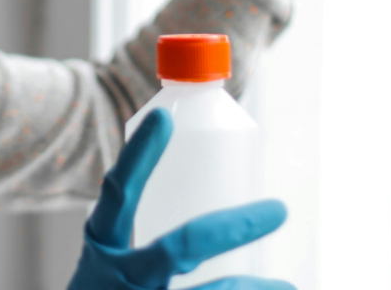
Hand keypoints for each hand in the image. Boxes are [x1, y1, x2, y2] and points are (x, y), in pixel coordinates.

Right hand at [67, 109, 292, 289]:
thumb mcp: (109, 265)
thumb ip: (146, 241)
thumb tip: (206, 214)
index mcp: (103, 246)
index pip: (118, 194)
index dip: (138, 156)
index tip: (163, 117)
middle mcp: (119, 277)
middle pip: (181, 247)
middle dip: (233, 228)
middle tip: (278, 210)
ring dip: (250, 289)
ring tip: (287, 286)